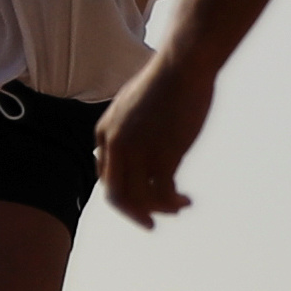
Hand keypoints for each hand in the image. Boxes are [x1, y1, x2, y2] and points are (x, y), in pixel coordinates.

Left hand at [97, 44, 212, 226]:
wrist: (183, 66)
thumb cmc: (165, 82)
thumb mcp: (133, 104)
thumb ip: (127, 127)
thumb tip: (135, 144)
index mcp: (104, 133)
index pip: (105, 176)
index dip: (122, 193)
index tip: (141, 199)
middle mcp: (116, 145)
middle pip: (116, 195)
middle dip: (133, 213)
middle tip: (150, 224)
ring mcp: (138, 152)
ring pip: (141, 198)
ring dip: (160, 209)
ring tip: (180, 206)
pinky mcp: (163, 155)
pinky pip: (163, 193)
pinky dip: (173, 202)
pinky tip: (185, 200)